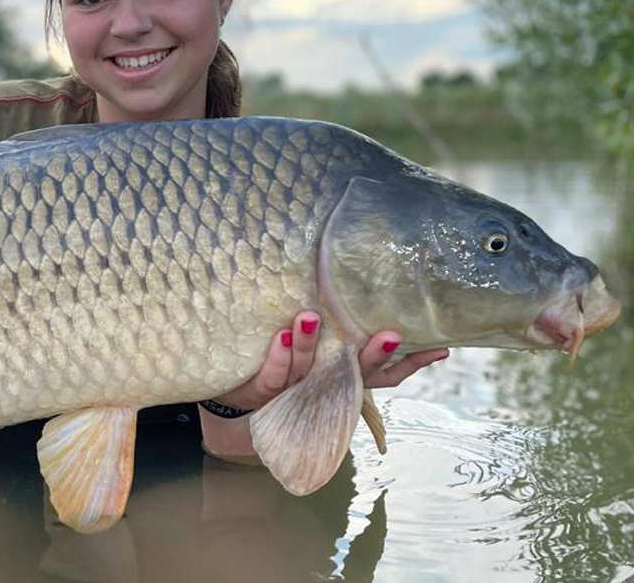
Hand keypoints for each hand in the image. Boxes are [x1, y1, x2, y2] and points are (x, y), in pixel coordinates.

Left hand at [210, 311, 448, 410]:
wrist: (242, 400)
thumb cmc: (289, 367)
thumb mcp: (320, 348)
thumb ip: (342, 325)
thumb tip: (366, 284)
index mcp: (344, 378)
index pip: (386, 374)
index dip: (413, 362)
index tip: (441, 348)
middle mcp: (324, 385)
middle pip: (354, 373)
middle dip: (373, 354)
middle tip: (390, 334)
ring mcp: (294, 388)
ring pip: (308, 367)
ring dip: (311, 341)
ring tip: (311, 316)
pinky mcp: (264, 388)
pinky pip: (274, 372)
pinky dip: (280, 354)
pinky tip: (282, 335)